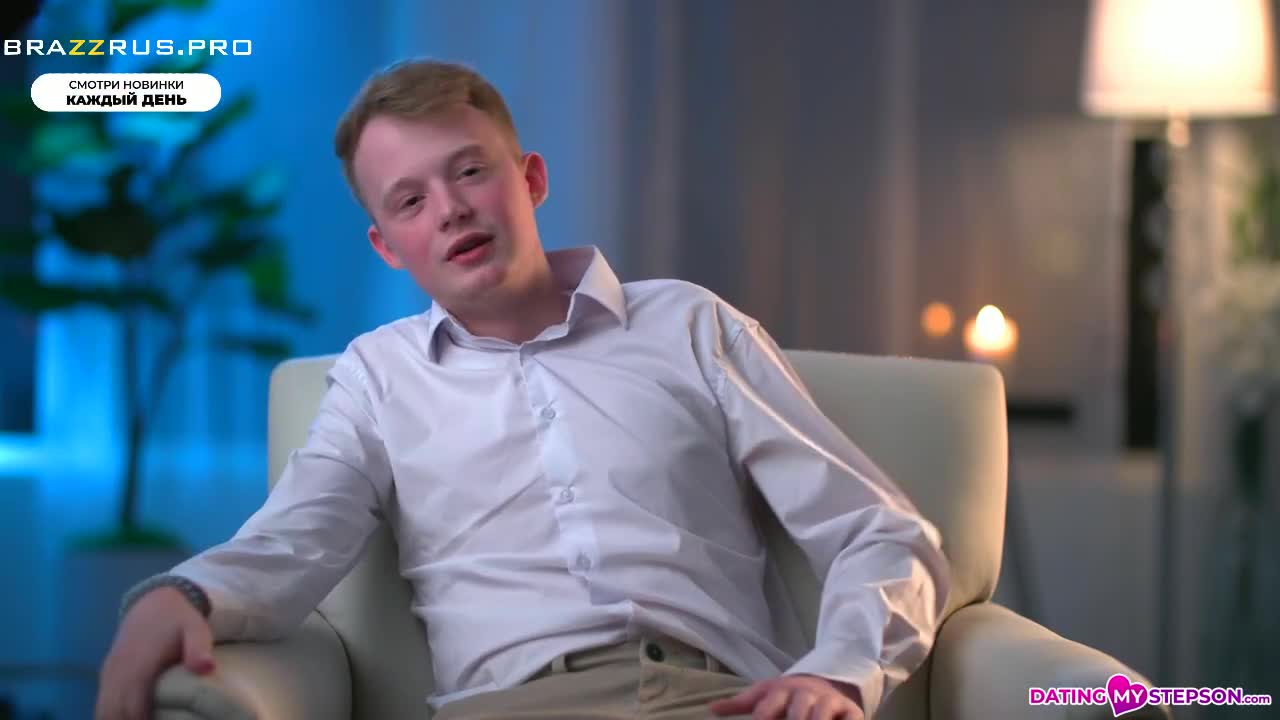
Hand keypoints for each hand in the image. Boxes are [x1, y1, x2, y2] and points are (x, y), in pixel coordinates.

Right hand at [96, 587, 215, 719]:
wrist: (154, 601)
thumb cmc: (179, 619)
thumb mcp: (196, 628)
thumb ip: (198, 648)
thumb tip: (207, 668)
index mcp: (139, 668)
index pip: (134, 710)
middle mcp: (119, 674)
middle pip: (114, 715)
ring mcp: (109, 675)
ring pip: (104, 712)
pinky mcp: (107, 675)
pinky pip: (101, 704)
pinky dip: (112, 716)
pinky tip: (128, 718)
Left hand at [709, 674, 864, 719]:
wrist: (826, 682)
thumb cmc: (788, 696)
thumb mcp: (765, 695)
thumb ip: (740, 704)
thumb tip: (712, 709)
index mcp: (781, 691)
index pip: (767, 709)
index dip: (764, 719)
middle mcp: (805, 695)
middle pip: (796, 715)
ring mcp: (829, 703)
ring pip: (821, 717)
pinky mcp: (851, 712)